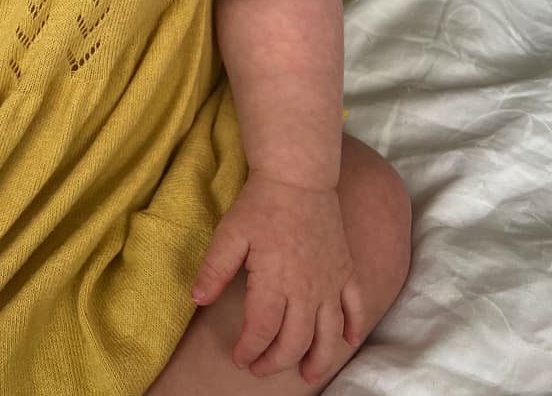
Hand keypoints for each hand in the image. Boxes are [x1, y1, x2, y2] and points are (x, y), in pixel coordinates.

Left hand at [191, 172, 364, 383]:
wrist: (299, 176)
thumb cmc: (262, 203)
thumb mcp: (230, 233)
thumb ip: (214, 269)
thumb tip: (196, 299)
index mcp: (275, 282)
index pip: (263, 331)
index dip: (250, 350)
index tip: (239, 358)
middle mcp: (306, 289)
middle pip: (295, 341)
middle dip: (276, 361)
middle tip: (260, 368)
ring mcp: (330, 281)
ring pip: (328, 334)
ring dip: (318, 360)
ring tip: (307, 375)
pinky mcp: (345, 270)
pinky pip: (355, 306)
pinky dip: (354, 328)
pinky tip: (348, 342)